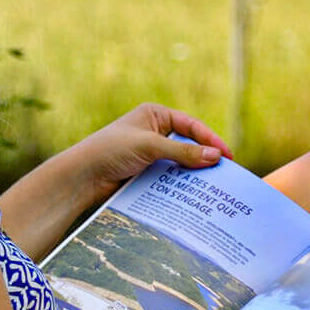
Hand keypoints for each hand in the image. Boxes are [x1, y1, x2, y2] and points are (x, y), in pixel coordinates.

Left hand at [68, 103, 234, 205]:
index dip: (211, 139)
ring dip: (194, 174)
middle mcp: (154, 132)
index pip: (191, 125)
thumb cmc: (110, 151)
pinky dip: (181, 185)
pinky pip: (170, 178)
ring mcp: (150, 154)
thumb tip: (216, 156)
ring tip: (213, 186)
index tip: (227, 156)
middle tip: (226, 173)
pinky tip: (193, 195)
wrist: (82, 177)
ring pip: (180, 163)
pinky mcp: (146, 173)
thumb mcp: (150, 146)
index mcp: (155, 115)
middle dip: (205, 158)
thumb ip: (183, 151)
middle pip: (188, 144)